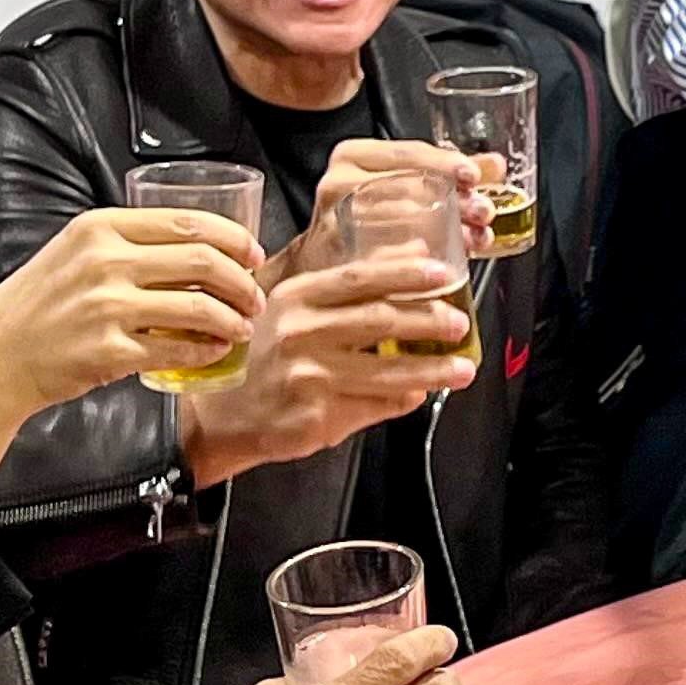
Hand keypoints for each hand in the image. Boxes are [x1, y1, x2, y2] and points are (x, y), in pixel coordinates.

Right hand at [0, 207, 261, 408]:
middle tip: (256, 296)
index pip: (187, 222)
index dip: (234, 239)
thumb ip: (124, 243)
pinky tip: (216, 350)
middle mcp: (106, 261)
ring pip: (198, 306)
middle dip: (243, 280)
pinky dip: (207, 350)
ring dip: (233, 318)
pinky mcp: (111, 351)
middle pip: (202, 260)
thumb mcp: (73, 251)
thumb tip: (194, 246)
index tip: (253, 254)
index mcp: (101, 227)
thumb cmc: (37, 305)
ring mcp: (108, 307)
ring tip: (243, 326)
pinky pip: (178, 348)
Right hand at [177, 250, 474, 482]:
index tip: (441, 270)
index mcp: (297, 297)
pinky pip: (376, 405)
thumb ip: (343, 295)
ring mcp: (309, 375)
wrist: (223, 414)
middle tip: (459, 323)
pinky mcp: (317, 414)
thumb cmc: (265, 358)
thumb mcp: (292, 312)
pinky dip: (405, 399)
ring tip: (462, 368)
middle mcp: (301, 332)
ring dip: (431, 369)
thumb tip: (411, 274)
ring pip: (388, 370)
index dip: (405, 272)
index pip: (360, 277)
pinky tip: (422, 394)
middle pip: (381, 320)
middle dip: (429, 320)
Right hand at [291, 138, 494, 259]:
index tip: (474, 176)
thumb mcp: (399, 184)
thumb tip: (496, 165)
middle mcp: (336, 184)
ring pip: (398, 223)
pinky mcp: (337, 260)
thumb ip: (445, 173)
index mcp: (352, 156)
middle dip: (453, 201)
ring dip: (445, 232)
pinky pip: (382, 261)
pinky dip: (417, 264)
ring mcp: (332, 223)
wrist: (323, 265)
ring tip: (474, 240)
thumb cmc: (367, 218)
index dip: (444, 163)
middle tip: (483, 213)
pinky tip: (443, 268)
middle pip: (406, 187)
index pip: (406, 152)